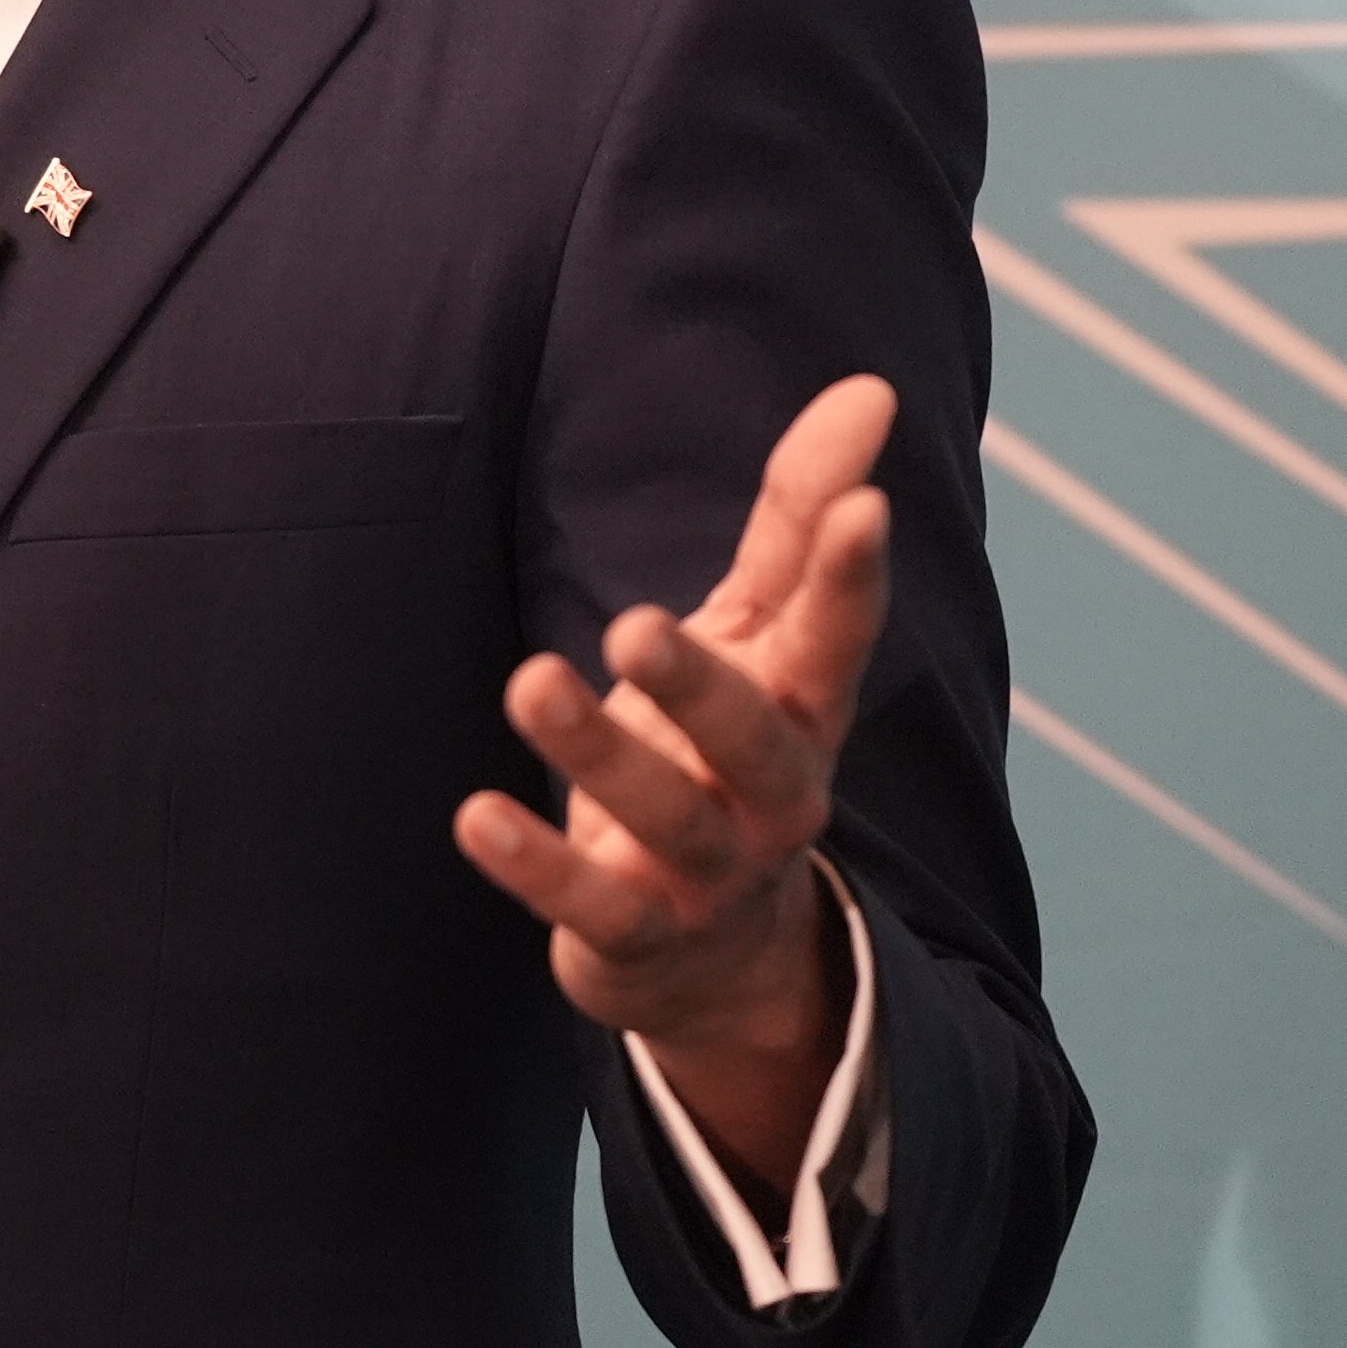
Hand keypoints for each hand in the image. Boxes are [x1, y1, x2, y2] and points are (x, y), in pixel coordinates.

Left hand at [455, 373, 894, 1198]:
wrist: (721, 960)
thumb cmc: (729, 753)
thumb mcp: (763, 637)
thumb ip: (797, 521)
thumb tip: (870, 388)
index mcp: (804, 711)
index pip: (839, 640)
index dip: (853, 579)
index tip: (865, 506)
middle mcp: (772, 795)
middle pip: (752, 743)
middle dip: (700, 687)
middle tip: (633, 623)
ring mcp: (709, 874)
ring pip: (666, 820)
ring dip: (598, 756)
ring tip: (528, 681)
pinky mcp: (636, 937)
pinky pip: (591, 906)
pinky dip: (536, 865)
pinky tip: (475, 813)